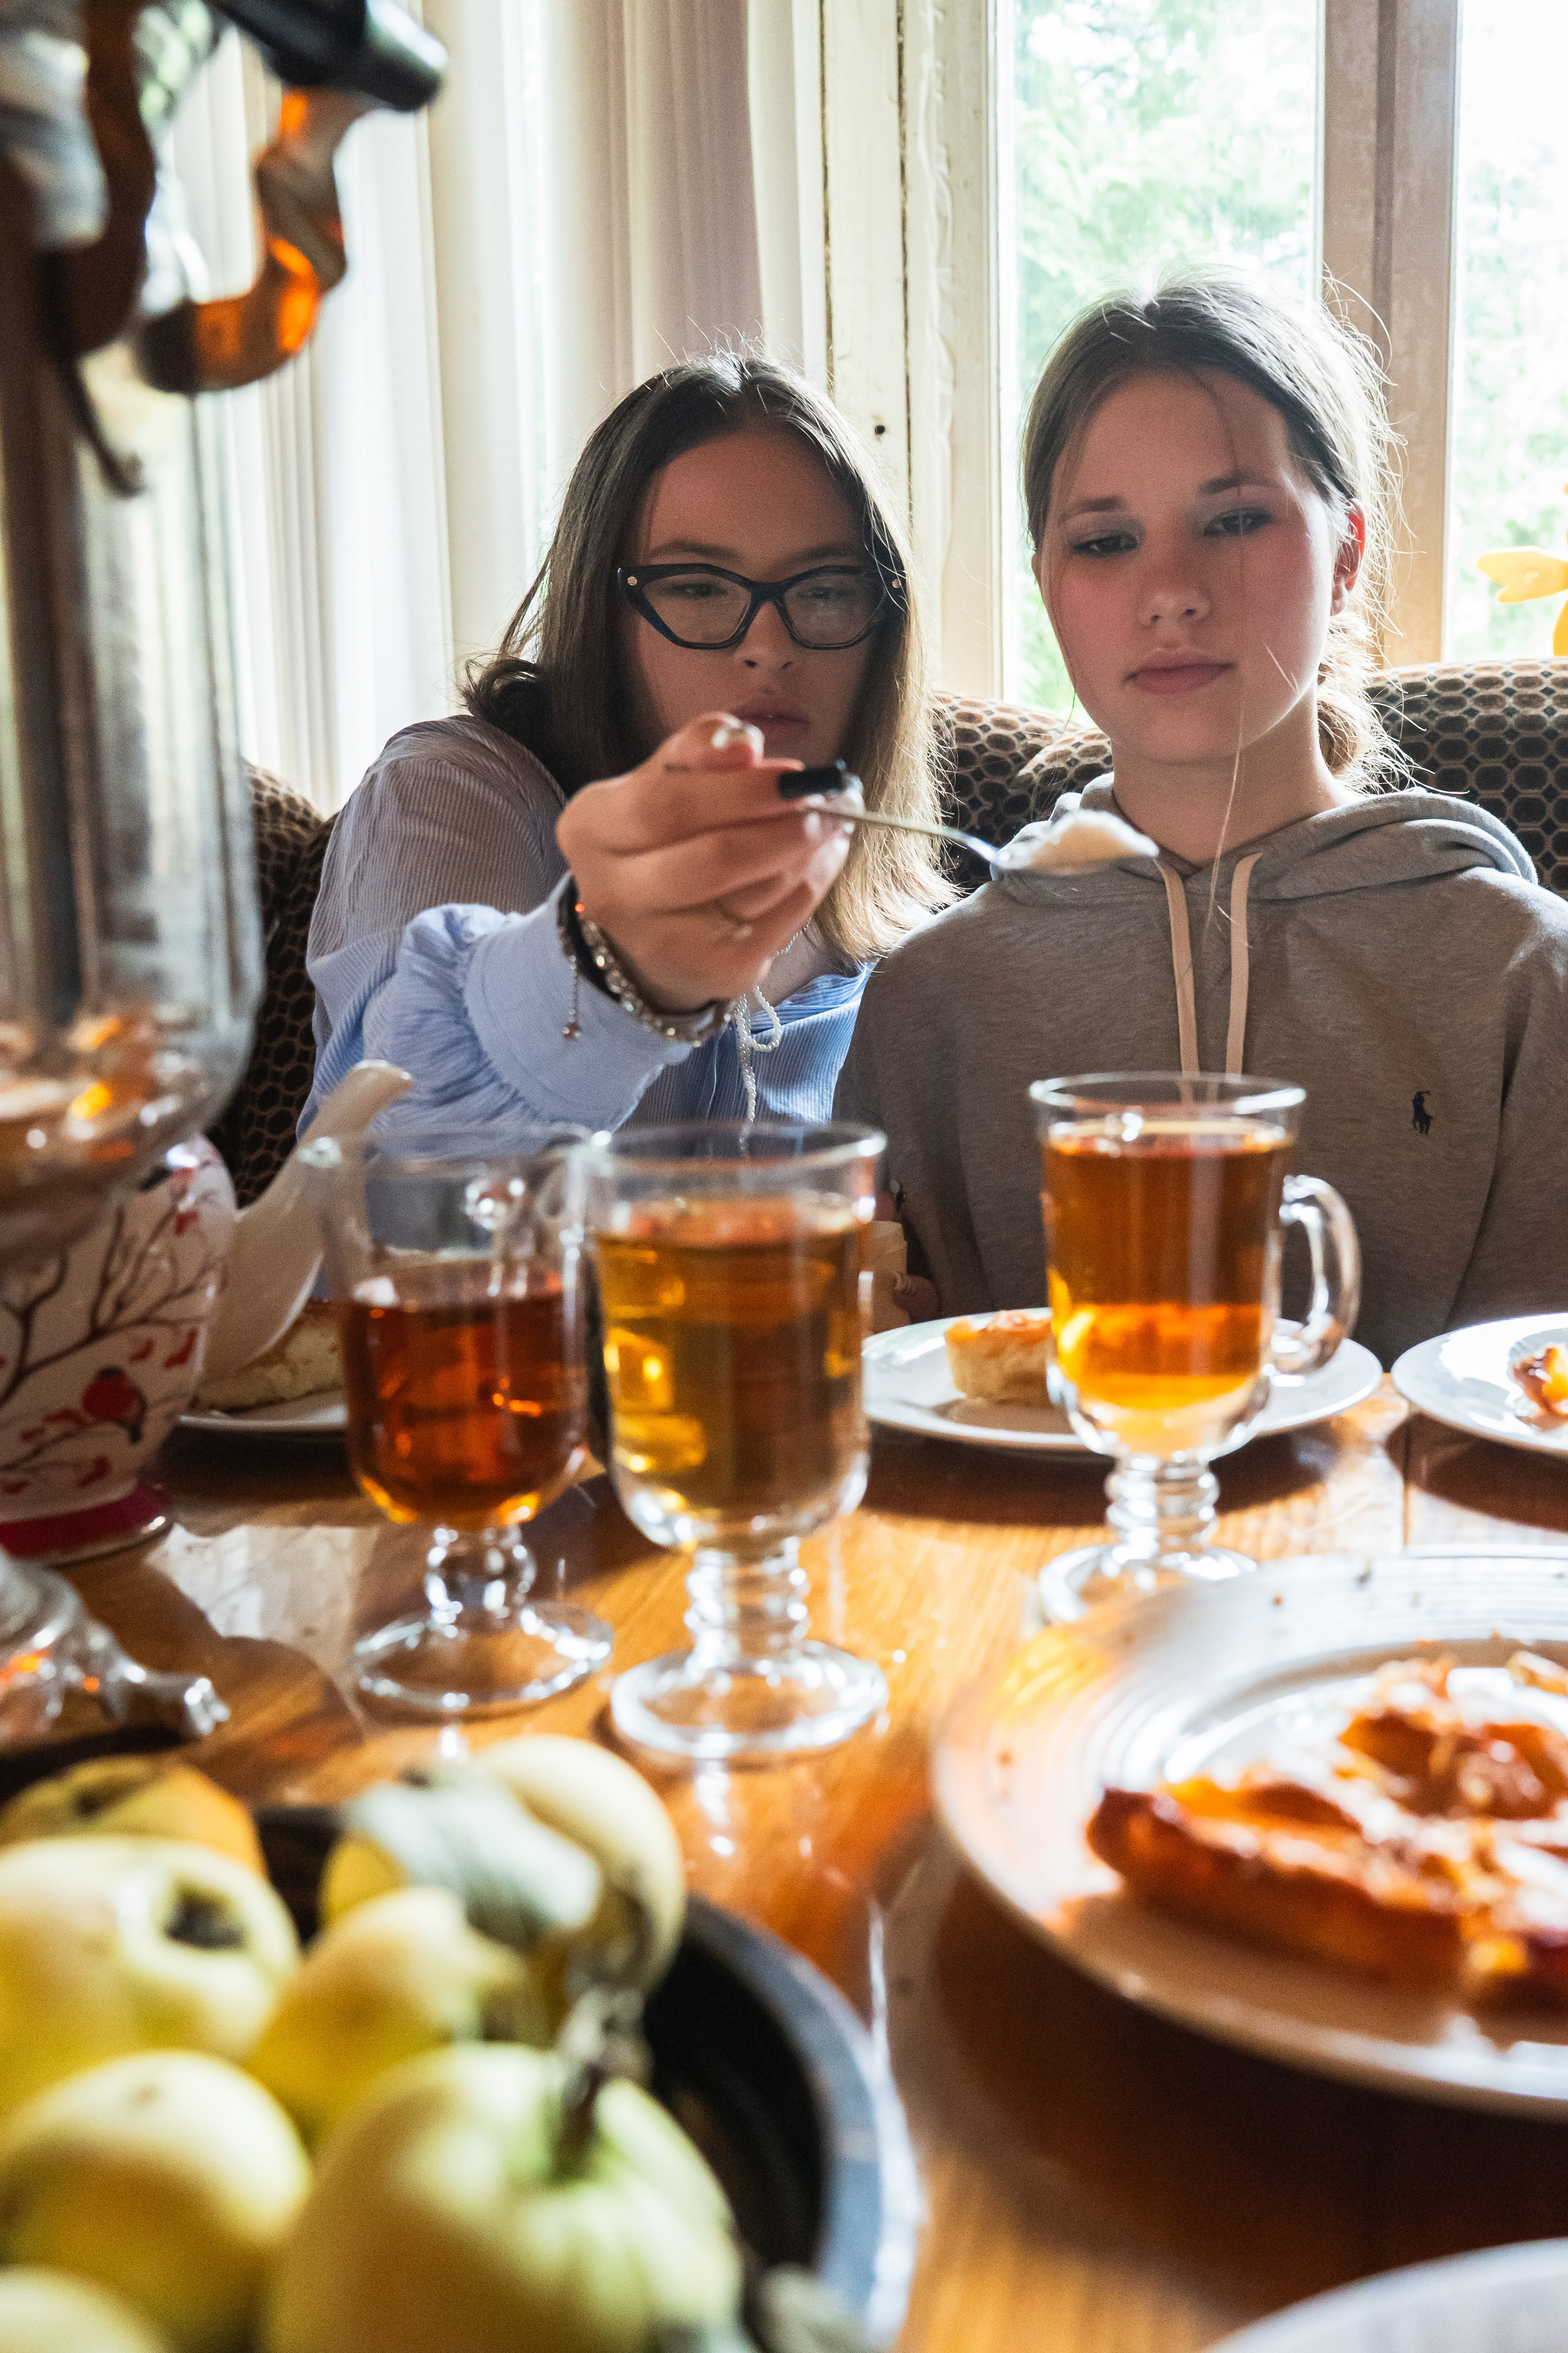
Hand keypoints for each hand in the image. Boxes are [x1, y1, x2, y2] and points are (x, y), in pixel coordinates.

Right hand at [556, 713, 853, 1011]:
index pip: (667, 805)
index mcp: (591, 829)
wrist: (648, 924)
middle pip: (714, 858)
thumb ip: (701, 748)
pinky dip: (813, 884)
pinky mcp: (712, 973)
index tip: (796, 772)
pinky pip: (780, 923)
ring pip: (756, 891)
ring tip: (834, 821)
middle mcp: (612, 893)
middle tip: (835, 799)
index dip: (740, 790)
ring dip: (809, 851)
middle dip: (786, 825)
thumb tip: (745, 744)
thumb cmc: (664, 835)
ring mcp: (660, 943)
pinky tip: (823, 857)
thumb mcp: (666, 777)